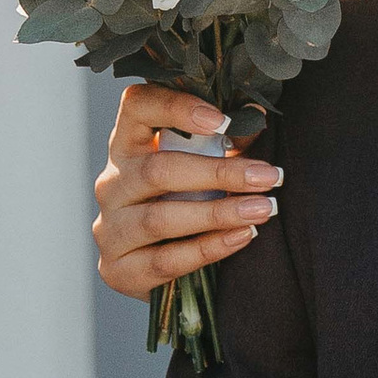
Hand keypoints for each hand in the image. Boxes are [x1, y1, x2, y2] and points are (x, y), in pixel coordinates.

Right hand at [93, 82, 279, 301]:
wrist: (155, 268)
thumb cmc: (184, 202)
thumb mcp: (202, 167)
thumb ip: (225, 144)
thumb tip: (254, 117)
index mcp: (127, 145)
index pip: (136, 107)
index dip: (175, 107)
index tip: (222, 121)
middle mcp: (111, 183)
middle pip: (158, 170)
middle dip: (219, 173)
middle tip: (267, 176)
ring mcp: (109, 228)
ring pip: (160, 218)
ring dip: (218, 213)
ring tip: (262, 209)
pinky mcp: (118, 270)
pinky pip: (165, 260)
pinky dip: (208, 248)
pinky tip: (242, 236)